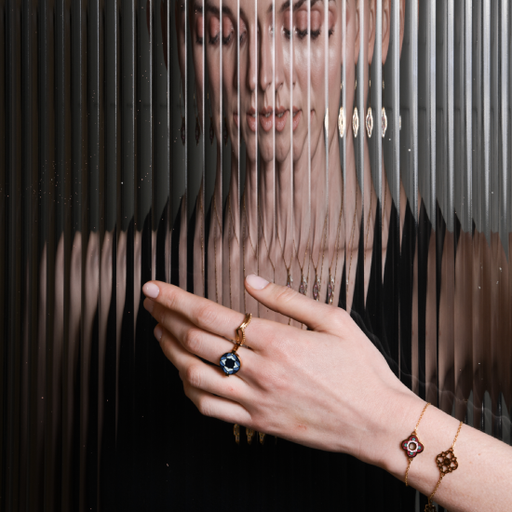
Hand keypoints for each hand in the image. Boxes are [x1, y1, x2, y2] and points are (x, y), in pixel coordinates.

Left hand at [142, 274, 417, 467]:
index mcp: (277, 341)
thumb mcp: (333, 320)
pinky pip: (209, 407)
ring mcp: (255, 400)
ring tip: (159, 333)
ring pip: (193, 375)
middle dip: (165, 318)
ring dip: (170, 352)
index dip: (175, 299)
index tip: (154, 289)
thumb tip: (250, 280)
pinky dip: (188, 387)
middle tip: (151, 304)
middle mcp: (260, 371)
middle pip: (194, 341)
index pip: (210, 315)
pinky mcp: (257, 422)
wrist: (376, 421)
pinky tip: (184, 373)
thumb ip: (287, 298)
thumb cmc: (359, 369)